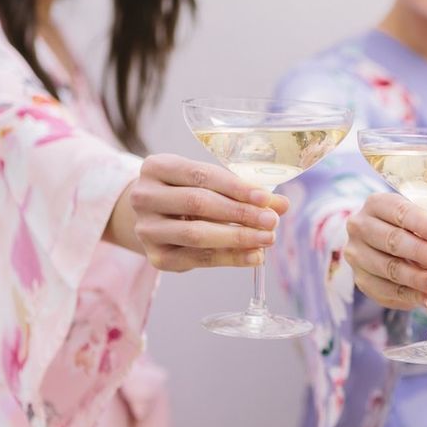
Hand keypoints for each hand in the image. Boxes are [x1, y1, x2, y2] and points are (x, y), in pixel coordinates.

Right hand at [120, 154, 288, 271]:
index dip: (236, 187)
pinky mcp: (156, 256)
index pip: (202, 175)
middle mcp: (144, 196)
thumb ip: (242, 192)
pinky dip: (230, 258)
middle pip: (198, 204)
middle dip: (240, 213)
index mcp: (157, 167)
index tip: (265, 198)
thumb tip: (281, 204)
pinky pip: (198, 259)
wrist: (151, 219)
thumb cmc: (186, 194)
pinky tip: (254, 256)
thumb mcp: (209, 184)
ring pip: (197, 234)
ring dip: (238, 238)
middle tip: (271, 221)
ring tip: (267, 239)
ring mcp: (147, 229)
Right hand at [344, 193, 426, 309]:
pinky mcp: (361, 280)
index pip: (401, 213)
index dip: (425, 226)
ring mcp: (357, 255)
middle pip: (392, 241)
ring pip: (388, 269)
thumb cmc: (407, 228)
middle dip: (423, 253)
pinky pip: (385, 291)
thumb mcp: (423, 221)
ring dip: (418, 279)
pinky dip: (409, 296)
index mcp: (377, 204)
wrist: (379, 244)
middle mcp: (360, 227)